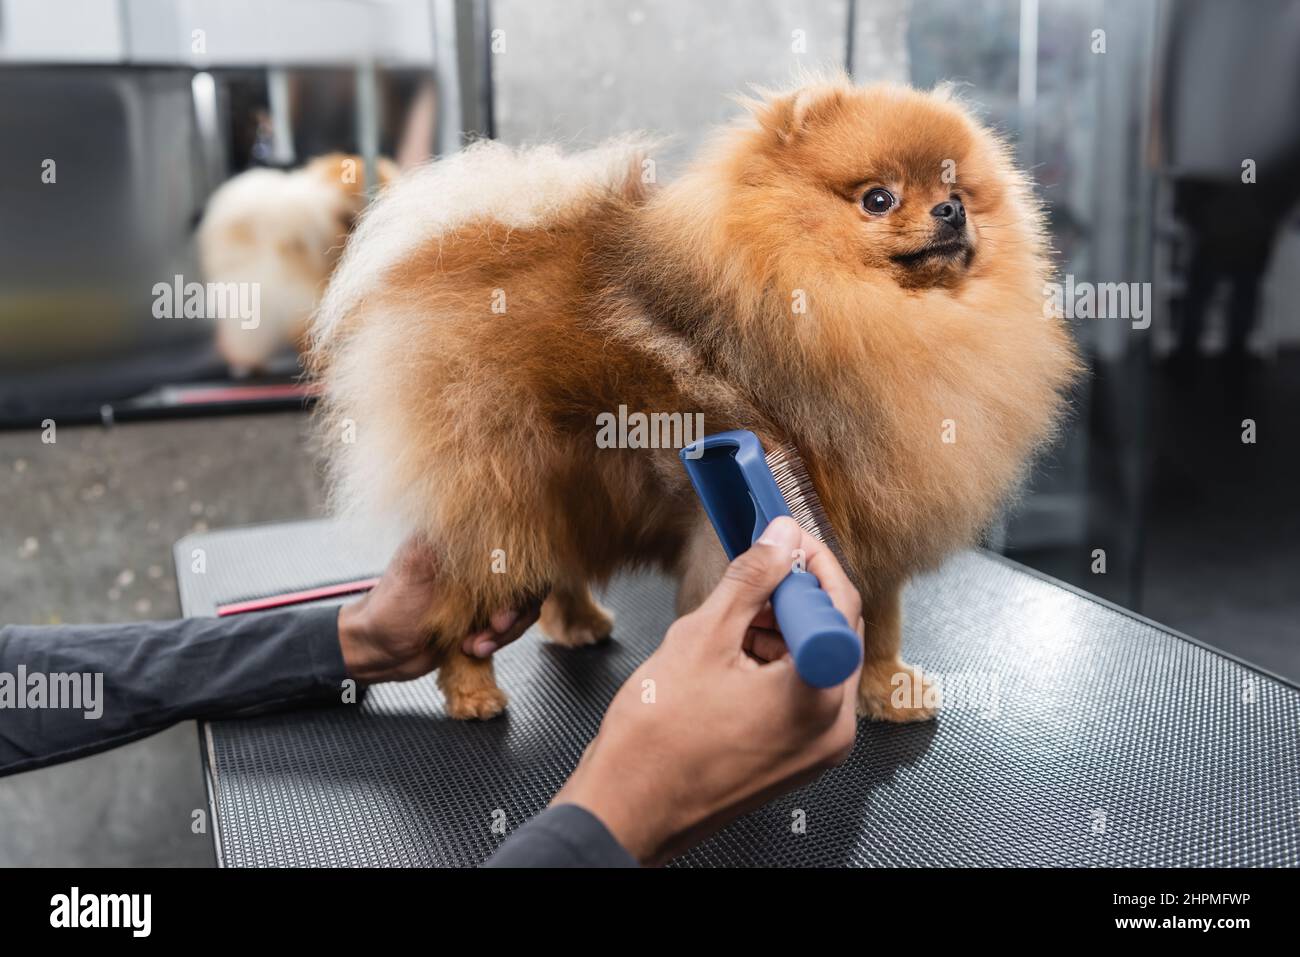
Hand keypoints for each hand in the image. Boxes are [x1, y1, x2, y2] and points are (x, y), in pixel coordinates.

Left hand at [337, 536, 541, 682]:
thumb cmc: (389, 606)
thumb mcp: (416, 567)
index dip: (519, 575)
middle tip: (495, 626)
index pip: (514, 547)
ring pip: (523, 607)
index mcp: (463, 543)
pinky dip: (498, 641)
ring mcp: (483, 594)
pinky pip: (510, 628)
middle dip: (515, 609)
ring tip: (477, 644)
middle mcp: (478, 566)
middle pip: (527, 580)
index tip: (503, 598)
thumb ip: (447, 541)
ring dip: (505, 631)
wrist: (378, 650)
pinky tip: (474, 648)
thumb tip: (480, 510)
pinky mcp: (483, 619)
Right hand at [552, 516, 862, 864]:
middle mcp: (831, 730)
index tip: (783, 538)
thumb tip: (778, 541)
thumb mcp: (702, 638)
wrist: (627, 809)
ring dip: (778, 632)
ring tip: (727, 625)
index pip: (839, 604)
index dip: (810, 561)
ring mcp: (815, 750)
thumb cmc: (655, 744)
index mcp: (818, 698)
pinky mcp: (794, 759)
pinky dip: (772, 667)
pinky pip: (799, 696)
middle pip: (832, 636)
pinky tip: (729, 657)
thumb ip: (751, 580)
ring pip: (814, 665)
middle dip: (792, 597)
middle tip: (753, 572)